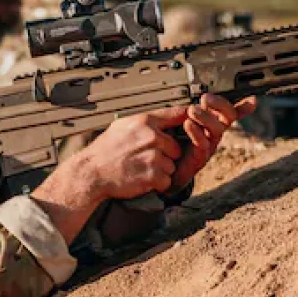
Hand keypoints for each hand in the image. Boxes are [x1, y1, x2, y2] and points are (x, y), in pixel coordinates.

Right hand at [30, 95, 256, 242]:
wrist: (92, 174)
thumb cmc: (106, 151)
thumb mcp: (124, 126)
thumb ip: (147, 121)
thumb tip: (167, 118)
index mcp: (145, 121)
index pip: (179, 115)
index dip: (192, 118)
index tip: (205, 116)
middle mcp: (152, 135)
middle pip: (178, 145)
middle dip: (168, 154)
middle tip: (144, 157)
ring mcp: (153, 154)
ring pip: (173, 163)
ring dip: (162, 169)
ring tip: (139, 167)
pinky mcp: (154, 174)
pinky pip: (167, 178)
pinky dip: (157, 182)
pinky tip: (140, 178)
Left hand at [169, 94, 256, 190]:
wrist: (166, 170)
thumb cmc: (175, 143)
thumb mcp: (182, 122)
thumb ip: (188, 112)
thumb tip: (198, 99)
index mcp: (212, 123)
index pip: (230, 112)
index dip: (242, 107)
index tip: (252, 100)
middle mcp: (214, 134)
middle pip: (228, 117)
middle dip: (219, 105)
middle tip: (205, 99)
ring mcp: (209, 146)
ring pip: (217, 129)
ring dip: (205, 117)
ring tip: (192, 111)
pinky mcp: (199, 158)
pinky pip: (203, 144)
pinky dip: (196, 133)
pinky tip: (188, 124)